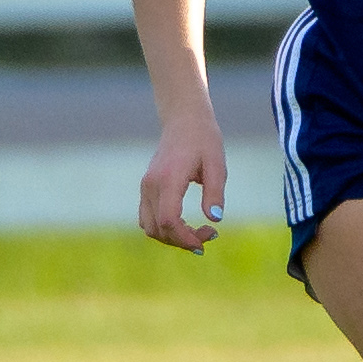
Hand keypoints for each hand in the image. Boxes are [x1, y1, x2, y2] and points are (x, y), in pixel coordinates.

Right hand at [139, 112, 227, 253]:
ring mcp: (145, 187)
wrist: (184, 120)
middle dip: (183, 240)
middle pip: (158, 229)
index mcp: (168, 179)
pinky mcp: (146, 188)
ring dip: (172, 237)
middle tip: (210, 234)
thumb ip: (215, 192)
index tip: (207, 240)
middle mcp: (151, 185)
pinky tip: (185, 225)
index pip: (169, 220)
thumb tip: (215, 219)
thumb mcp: (217, 165)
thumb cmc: (204, 140)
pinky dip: (164, 229)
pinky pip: (147, 218)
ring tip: (198, 232)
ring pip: (149, 227)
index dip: (185, 238)